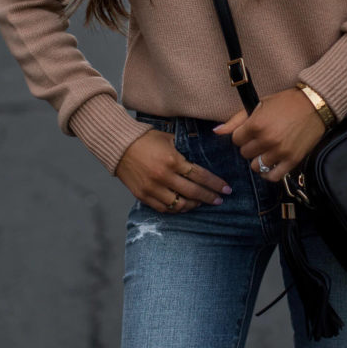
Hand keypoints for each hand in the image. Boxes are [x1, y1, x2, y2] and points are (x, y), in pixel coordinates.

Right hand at [115, 130, 231, 212]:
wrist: (119, 146)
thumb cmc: (146, 139)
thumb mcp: (169, 139)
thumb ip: (185, 148)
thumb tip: (203, 156)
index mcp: (172, 160)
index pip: (200, 176)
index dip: (215, 184)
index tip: (227, 189)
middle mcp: (163, 176)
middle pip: (193, 192)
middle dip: (210, 197)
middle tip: (219, 200)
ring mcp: (152, 188)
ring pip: (179, 204)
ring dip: (194, 205)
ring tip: (201, 203)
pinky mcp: (143, 196)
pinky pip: (164, 208)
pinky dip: (177, 209)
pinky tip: (185, 206)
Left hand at [213, 88, 326, 181]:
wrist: (314, 105)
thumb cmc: (286, 102)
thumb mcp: (259, 105)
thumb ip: (236, 120)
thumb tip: (216, 132)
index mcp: (256, 124)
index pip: (236, 140)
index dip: (242, 135)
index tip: (251, 131)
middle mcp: (267, 140)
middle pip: (244, 153)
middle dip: (250, 146)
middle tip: (260, 139)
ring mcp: (280, 152)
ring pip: (255, 166)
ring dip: (258, 159)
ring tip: (267, 150)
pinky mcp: (292, 160)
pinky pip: (272, 176)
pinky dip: (268, 173)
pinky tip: (270, 164)